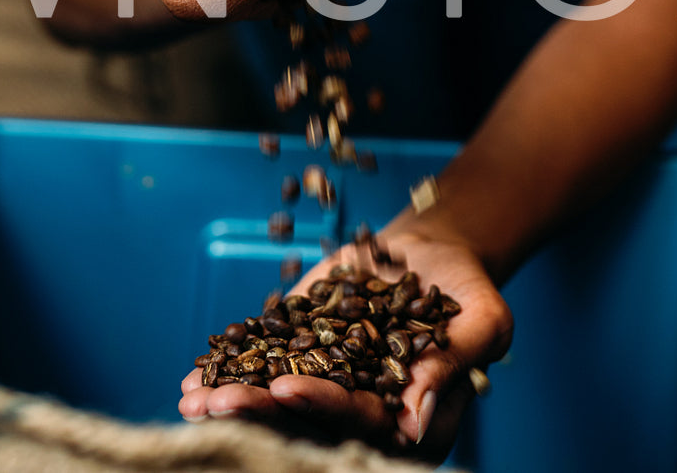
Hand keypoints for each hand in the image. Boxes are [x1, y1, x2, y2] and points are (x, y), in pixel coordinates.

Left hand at [178, 219, 512, 461]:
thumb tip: (414, 418)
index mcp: (409, 423)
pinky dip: (228, 375)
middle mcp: (363, 415)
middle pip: (309, 421)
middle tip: (219, 404)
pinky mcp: (303, 356)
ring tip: (193, 402)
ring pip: (276, 403)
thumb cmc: (470, 293)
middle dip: (261, 412)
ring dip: (233, 403)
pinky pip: (262, 370)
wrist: (436, 253)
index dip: (325, 406)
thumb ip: (450, 365)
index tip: (288, 388)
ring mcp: (328, 387)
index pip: (362, 420)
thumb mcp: (483, 322)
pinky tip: (193, 380)